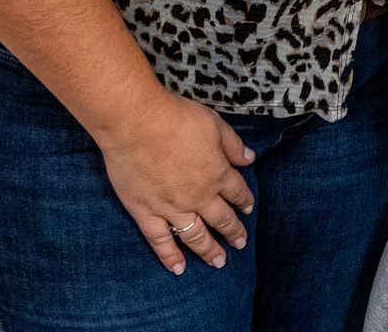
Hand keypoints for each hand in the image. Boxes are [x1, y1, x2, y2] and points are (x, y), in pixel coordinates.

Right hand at [93, 89, 257, 273]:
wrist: (137, 124)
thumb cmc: (176, 118)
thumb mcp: (214, 124)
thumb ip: (233, 145)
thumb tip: (250, 159)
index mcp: (217, 173)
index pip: (237, 192)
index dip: (244, 201)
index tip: (248, 209)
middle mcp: (199, 196)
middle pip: (221, 219)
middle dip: (233, 231)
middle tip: (240, 243)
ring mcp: (172, 208)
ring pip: (196, 236)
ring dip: (209, 250)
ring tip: (219, 262)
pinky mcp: (146, 213)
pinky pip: (161, 241)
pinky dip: (170, 257)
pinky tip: (179, 269)